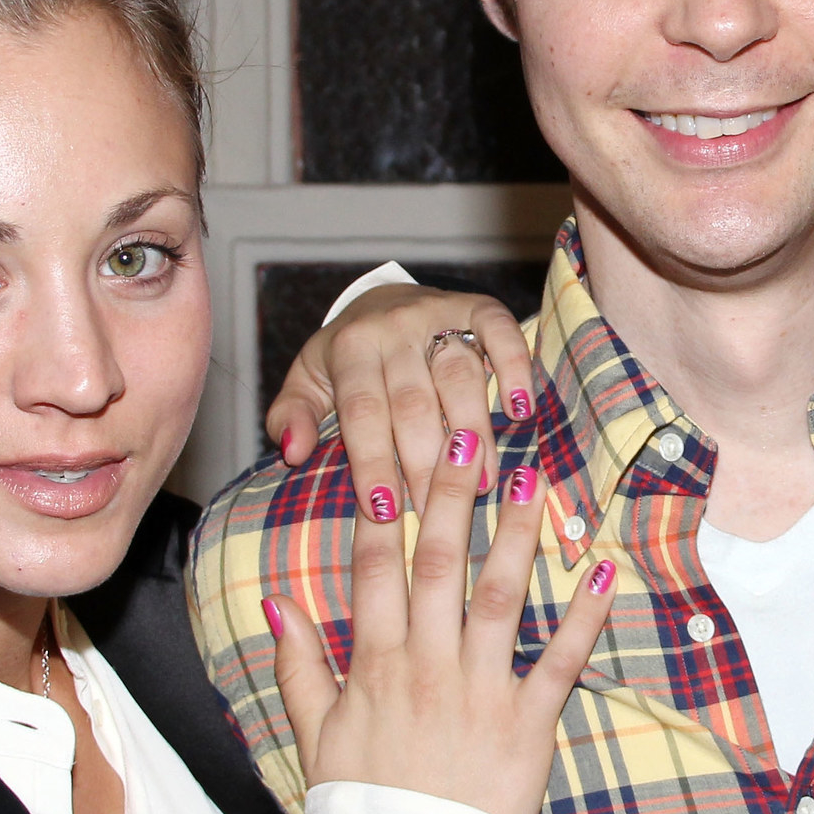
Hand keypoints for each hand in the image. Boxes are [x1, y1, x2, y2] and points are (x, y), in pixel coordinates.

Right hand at [265, 429, 611, 813]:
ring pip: (500, 598)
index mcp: (374, 664)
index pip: (375, 568)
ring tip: (534, 479)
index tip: (394, 453)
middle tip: (469, 434)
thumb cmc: (362, 806)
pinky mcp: (527, 725)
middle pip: (438, 564)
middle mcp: (426, 666)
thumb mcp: (315, 736)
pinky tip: (601, 573)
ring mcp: (480, 692)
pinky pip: (559, 662)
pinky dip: (584, 619)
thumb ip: (300, 667)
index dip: (385, 506)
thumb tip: (278, 603)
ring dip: (518, 535)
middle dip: (452, 493)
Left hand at [266, 284, 538, 505]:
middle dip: (424, 462)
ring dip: (473, 432)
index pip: (362, 410)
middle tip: (436, 513)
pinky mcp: (473, 305)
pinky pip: (497, 330)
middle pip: (413, 401)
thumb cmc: (344, 359)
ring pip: (458, 375)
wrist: (378, 300)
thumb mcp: (307, 382)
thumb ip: (293, 416)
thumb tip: (293, 452)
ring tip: (483, 482)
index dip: (373, 461)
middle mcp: (392, 327)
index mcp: (348, 347)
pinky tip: (521, 409)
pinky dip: (513, 366)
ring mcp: (436, 313)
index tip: (384, 510)